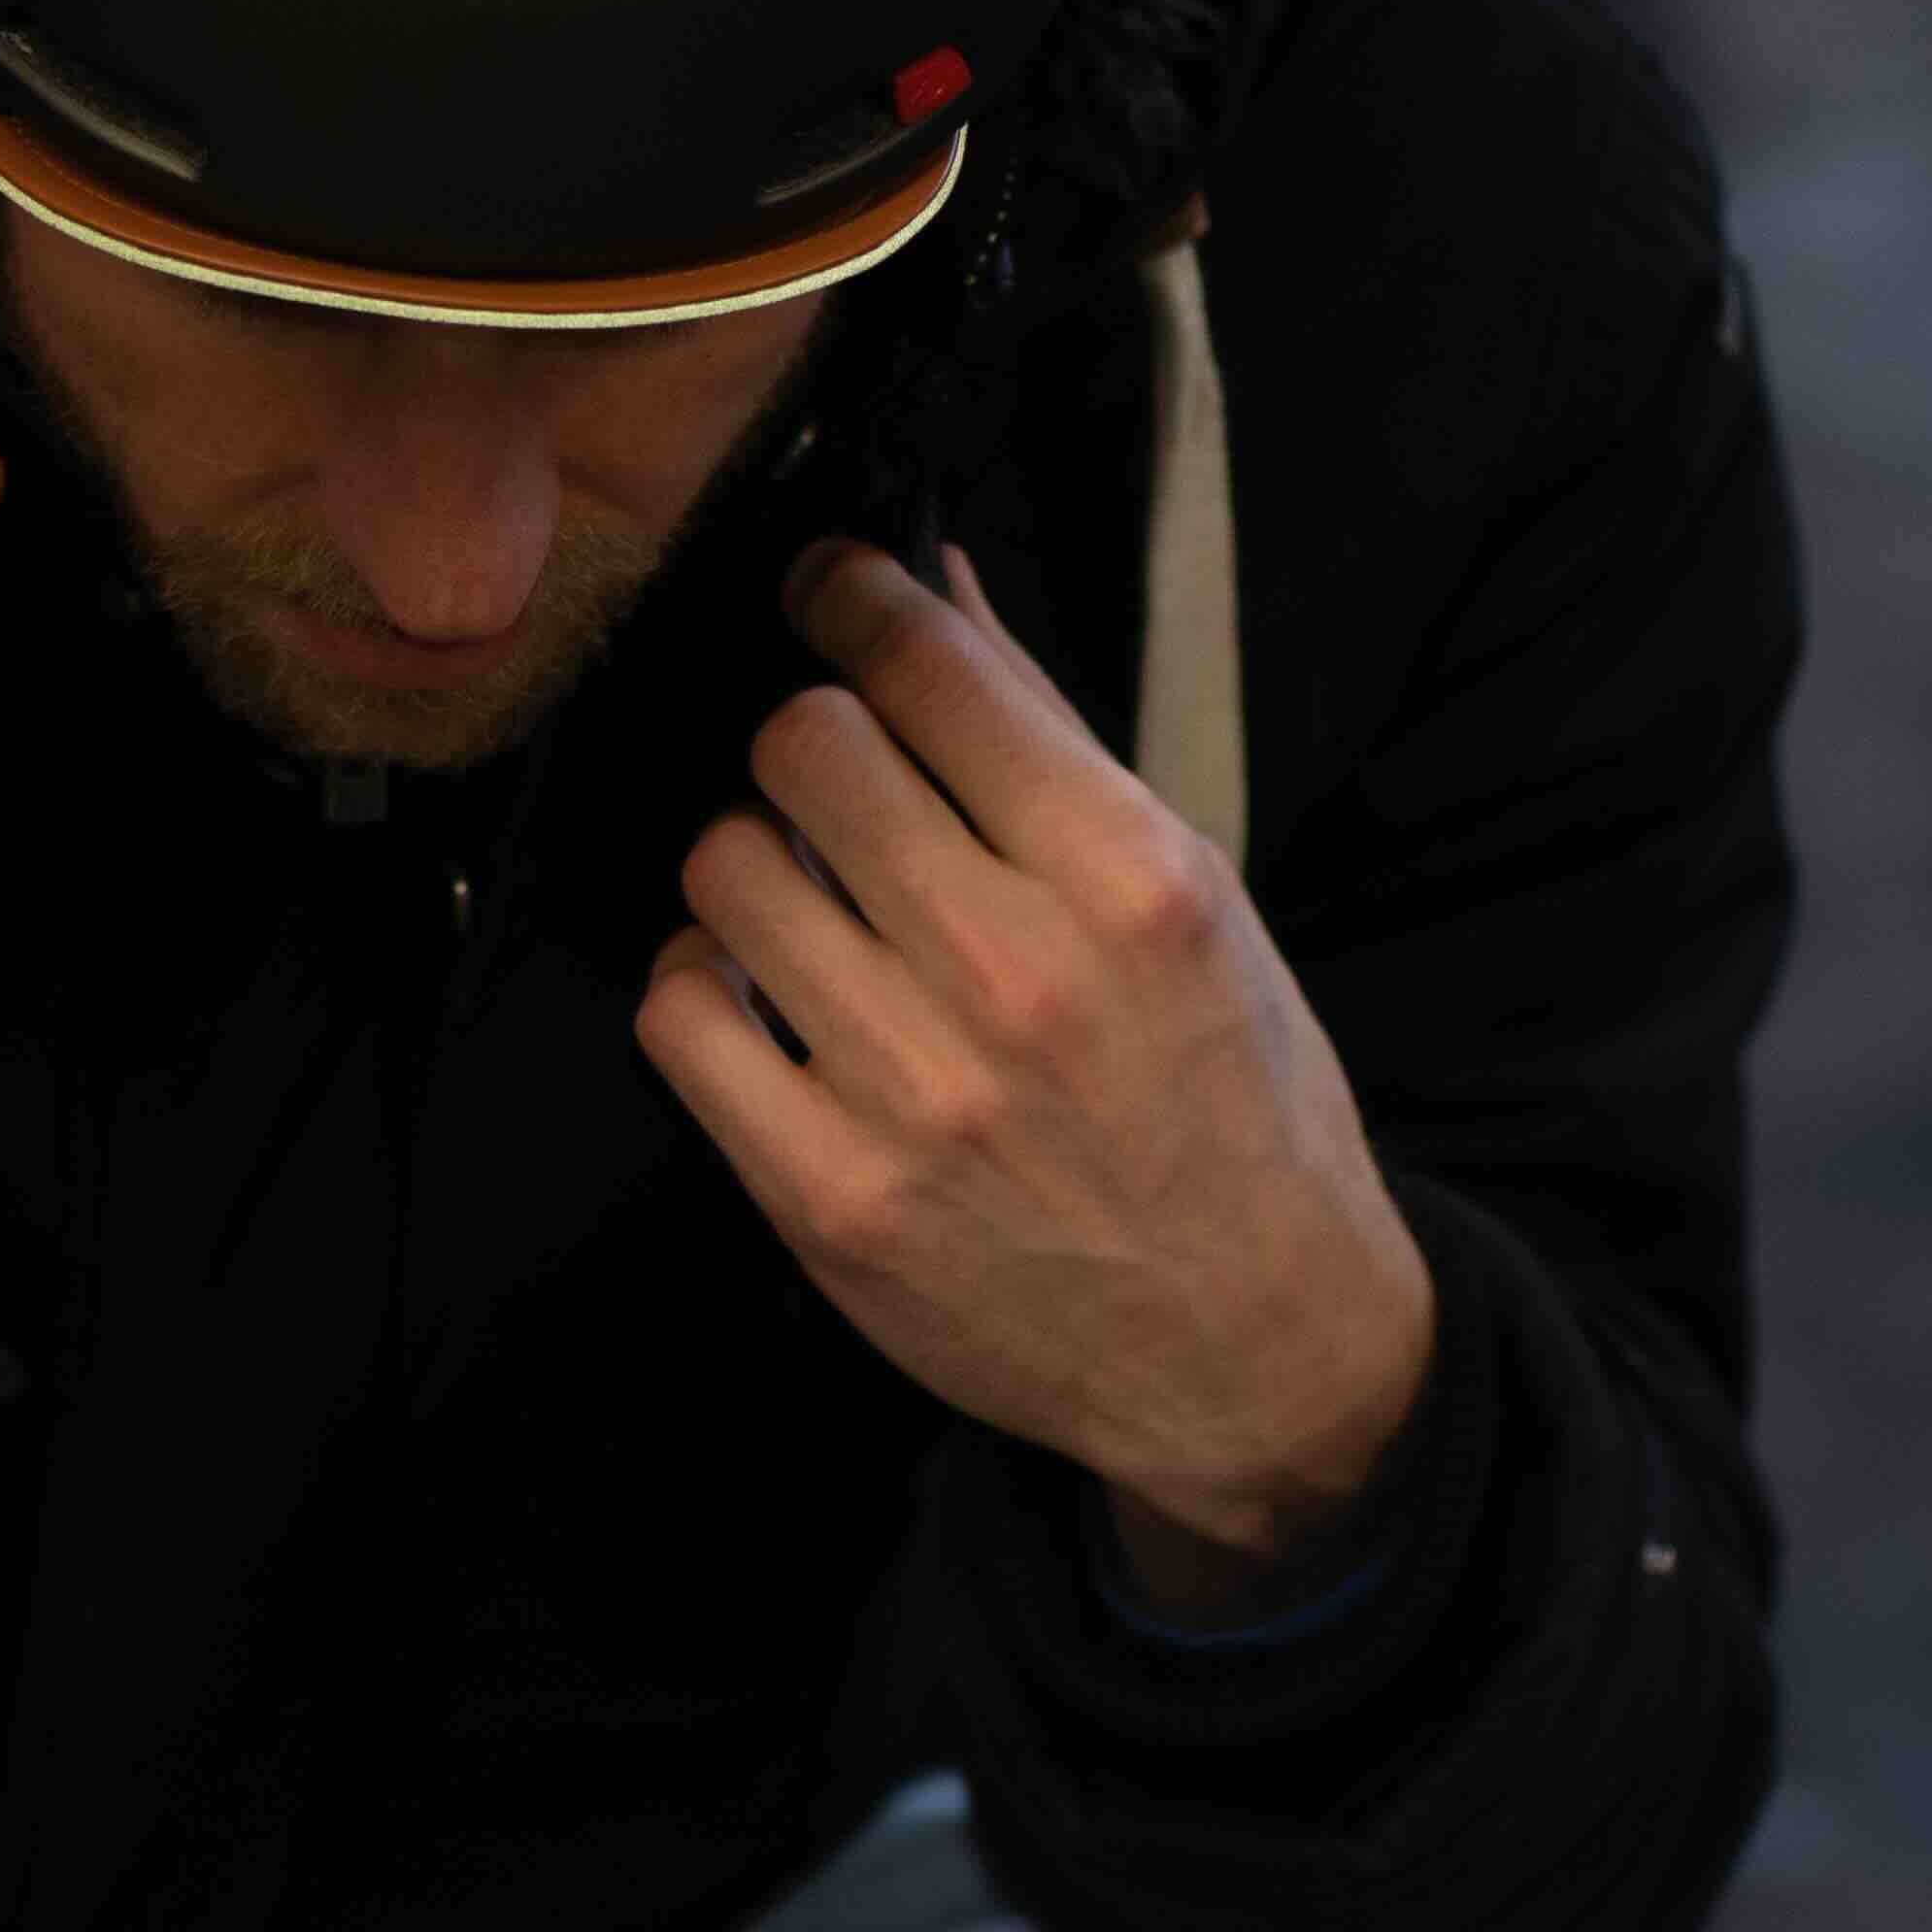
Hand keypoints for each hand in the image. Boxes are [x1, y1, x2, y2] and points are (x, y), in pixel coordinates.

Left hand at [636, 538, 1434, 1553]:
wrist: (1255, 1350)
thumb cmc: (1230, 1100)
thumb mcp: (1190, 894)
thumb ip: (1044, 735)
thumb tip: (929, 581)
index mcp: (1129, 881)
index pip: (928, 666)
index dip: (850, 594)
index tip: (825, 587)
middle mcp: (1020, 978)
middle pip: (803, 747)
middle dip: (806, 739)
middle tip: (832, 778)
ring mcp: (915, 1097)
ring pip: (723, 870)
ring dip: (751, 862)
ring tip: (807, 898)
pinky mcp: (829, 1200)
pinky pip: (677, 1018)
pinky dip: (700, 987)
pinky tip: (761, 996)